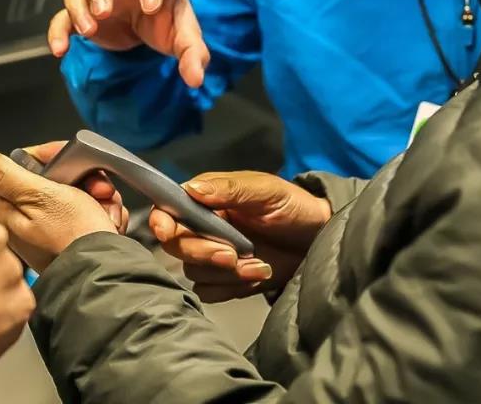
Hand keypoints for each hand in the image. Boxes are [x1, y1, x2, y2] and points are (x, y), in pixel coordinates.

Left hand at [0, 144, 120, 272]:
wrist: (106, 270)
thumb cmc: (75, 235)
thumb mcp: (41, 195)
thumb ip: (6, 173)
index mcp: (11, 209)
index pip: (32, 166)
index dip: (58, 159)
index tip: (77, 163)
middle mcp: (26, 222)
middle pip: (58, 179)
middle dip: (85, 181)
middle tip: (98, 190)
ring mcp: (48, 231)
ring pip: (77, 193)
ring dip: (98, 197)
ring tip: (106, 208)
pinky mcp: (69, 240)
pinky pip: (87, 212)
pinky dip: (102, 212)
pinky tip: (107, 220)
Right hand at [47, 0, 210, 87]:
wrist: (149, 29)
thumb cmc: (168, 23)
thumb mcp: (185, 38)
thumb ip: (193, 55)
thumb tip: (195, 79)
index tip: (150, 7)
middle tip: (103, 11)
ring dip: (77, 4)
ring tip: (88, 31)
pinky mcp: (82, 15)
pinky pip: (62, 16)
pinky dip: (58, 30)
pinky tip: (61, 50)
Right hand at [150, 172, 331, 302]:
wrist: (319, 238)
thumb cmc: (292, 206)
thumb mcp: (265, 190)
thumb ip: (229, 190)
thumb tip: (192, 189)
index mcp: (206, 201)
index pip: (169, 210)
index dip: (162, 221)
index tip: (168, 231)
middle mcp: (204, 228)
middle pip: (178, 246)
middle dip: (203, 252)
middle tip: (233, 254)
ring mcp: (214, 255)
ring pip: (194, 272)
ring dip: (225, 273)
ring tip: (259, 265)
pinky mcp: (227, 280)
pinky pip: (210, 292)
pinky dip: (232, 287)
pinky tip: (258, 275)